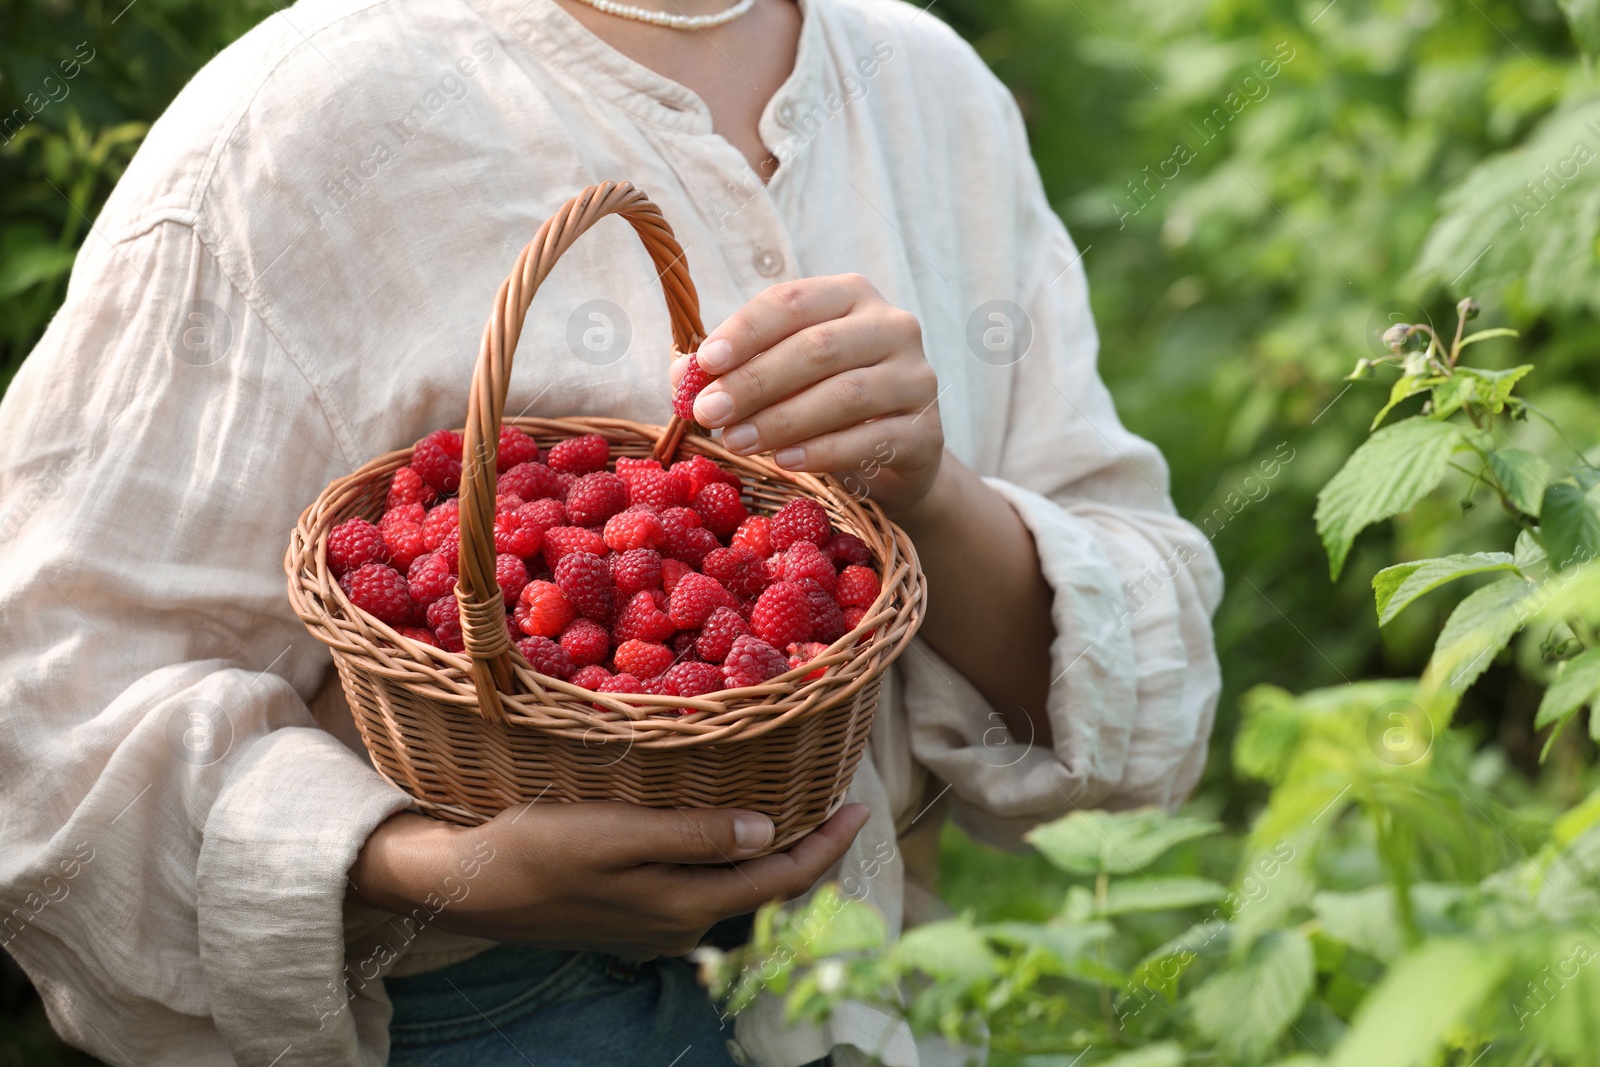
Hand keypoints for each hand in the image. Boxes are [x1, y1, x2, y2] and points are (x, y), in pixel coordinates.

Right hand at [348, 801, 868, 959]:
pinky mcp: (631, 910)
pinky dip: (731, 856)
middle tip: (840, 802)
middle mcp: (681, 921)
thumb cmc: (539, 850)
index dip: (828, 844)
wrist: (467, 887)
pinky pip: (703, 883)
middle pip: (767, 886)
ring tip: (797, 808)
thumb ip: (696, 835)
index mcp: (687, 903)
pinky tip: (727, 828)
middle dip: (811, 848)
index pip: (783, 878)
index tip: (864, 806)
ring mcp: (655, 921)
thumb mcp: (618, 834)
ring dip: (772, 853)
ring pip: (736, 886)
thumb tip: (772, 833)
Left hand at [673, 274, 942, 514]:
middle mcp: (893, 327)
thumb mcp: (780, 376)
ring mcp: (916, 378)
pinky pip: (870, 440)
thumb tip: (682, 375)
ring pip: (845, 395)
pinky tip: (784, 462)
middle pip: (817, 348)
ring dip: (782, 421)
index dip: (745, 331)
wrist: (896, 456)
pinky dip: (821, 452)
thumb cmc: (825, 401)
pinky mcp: (927, 432)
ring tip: (736, 443)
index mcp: (851, 296)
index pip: (792, 302)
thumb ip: (734, 368)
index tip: (705, 362)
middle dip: (755, 382)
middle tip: (709, 413)